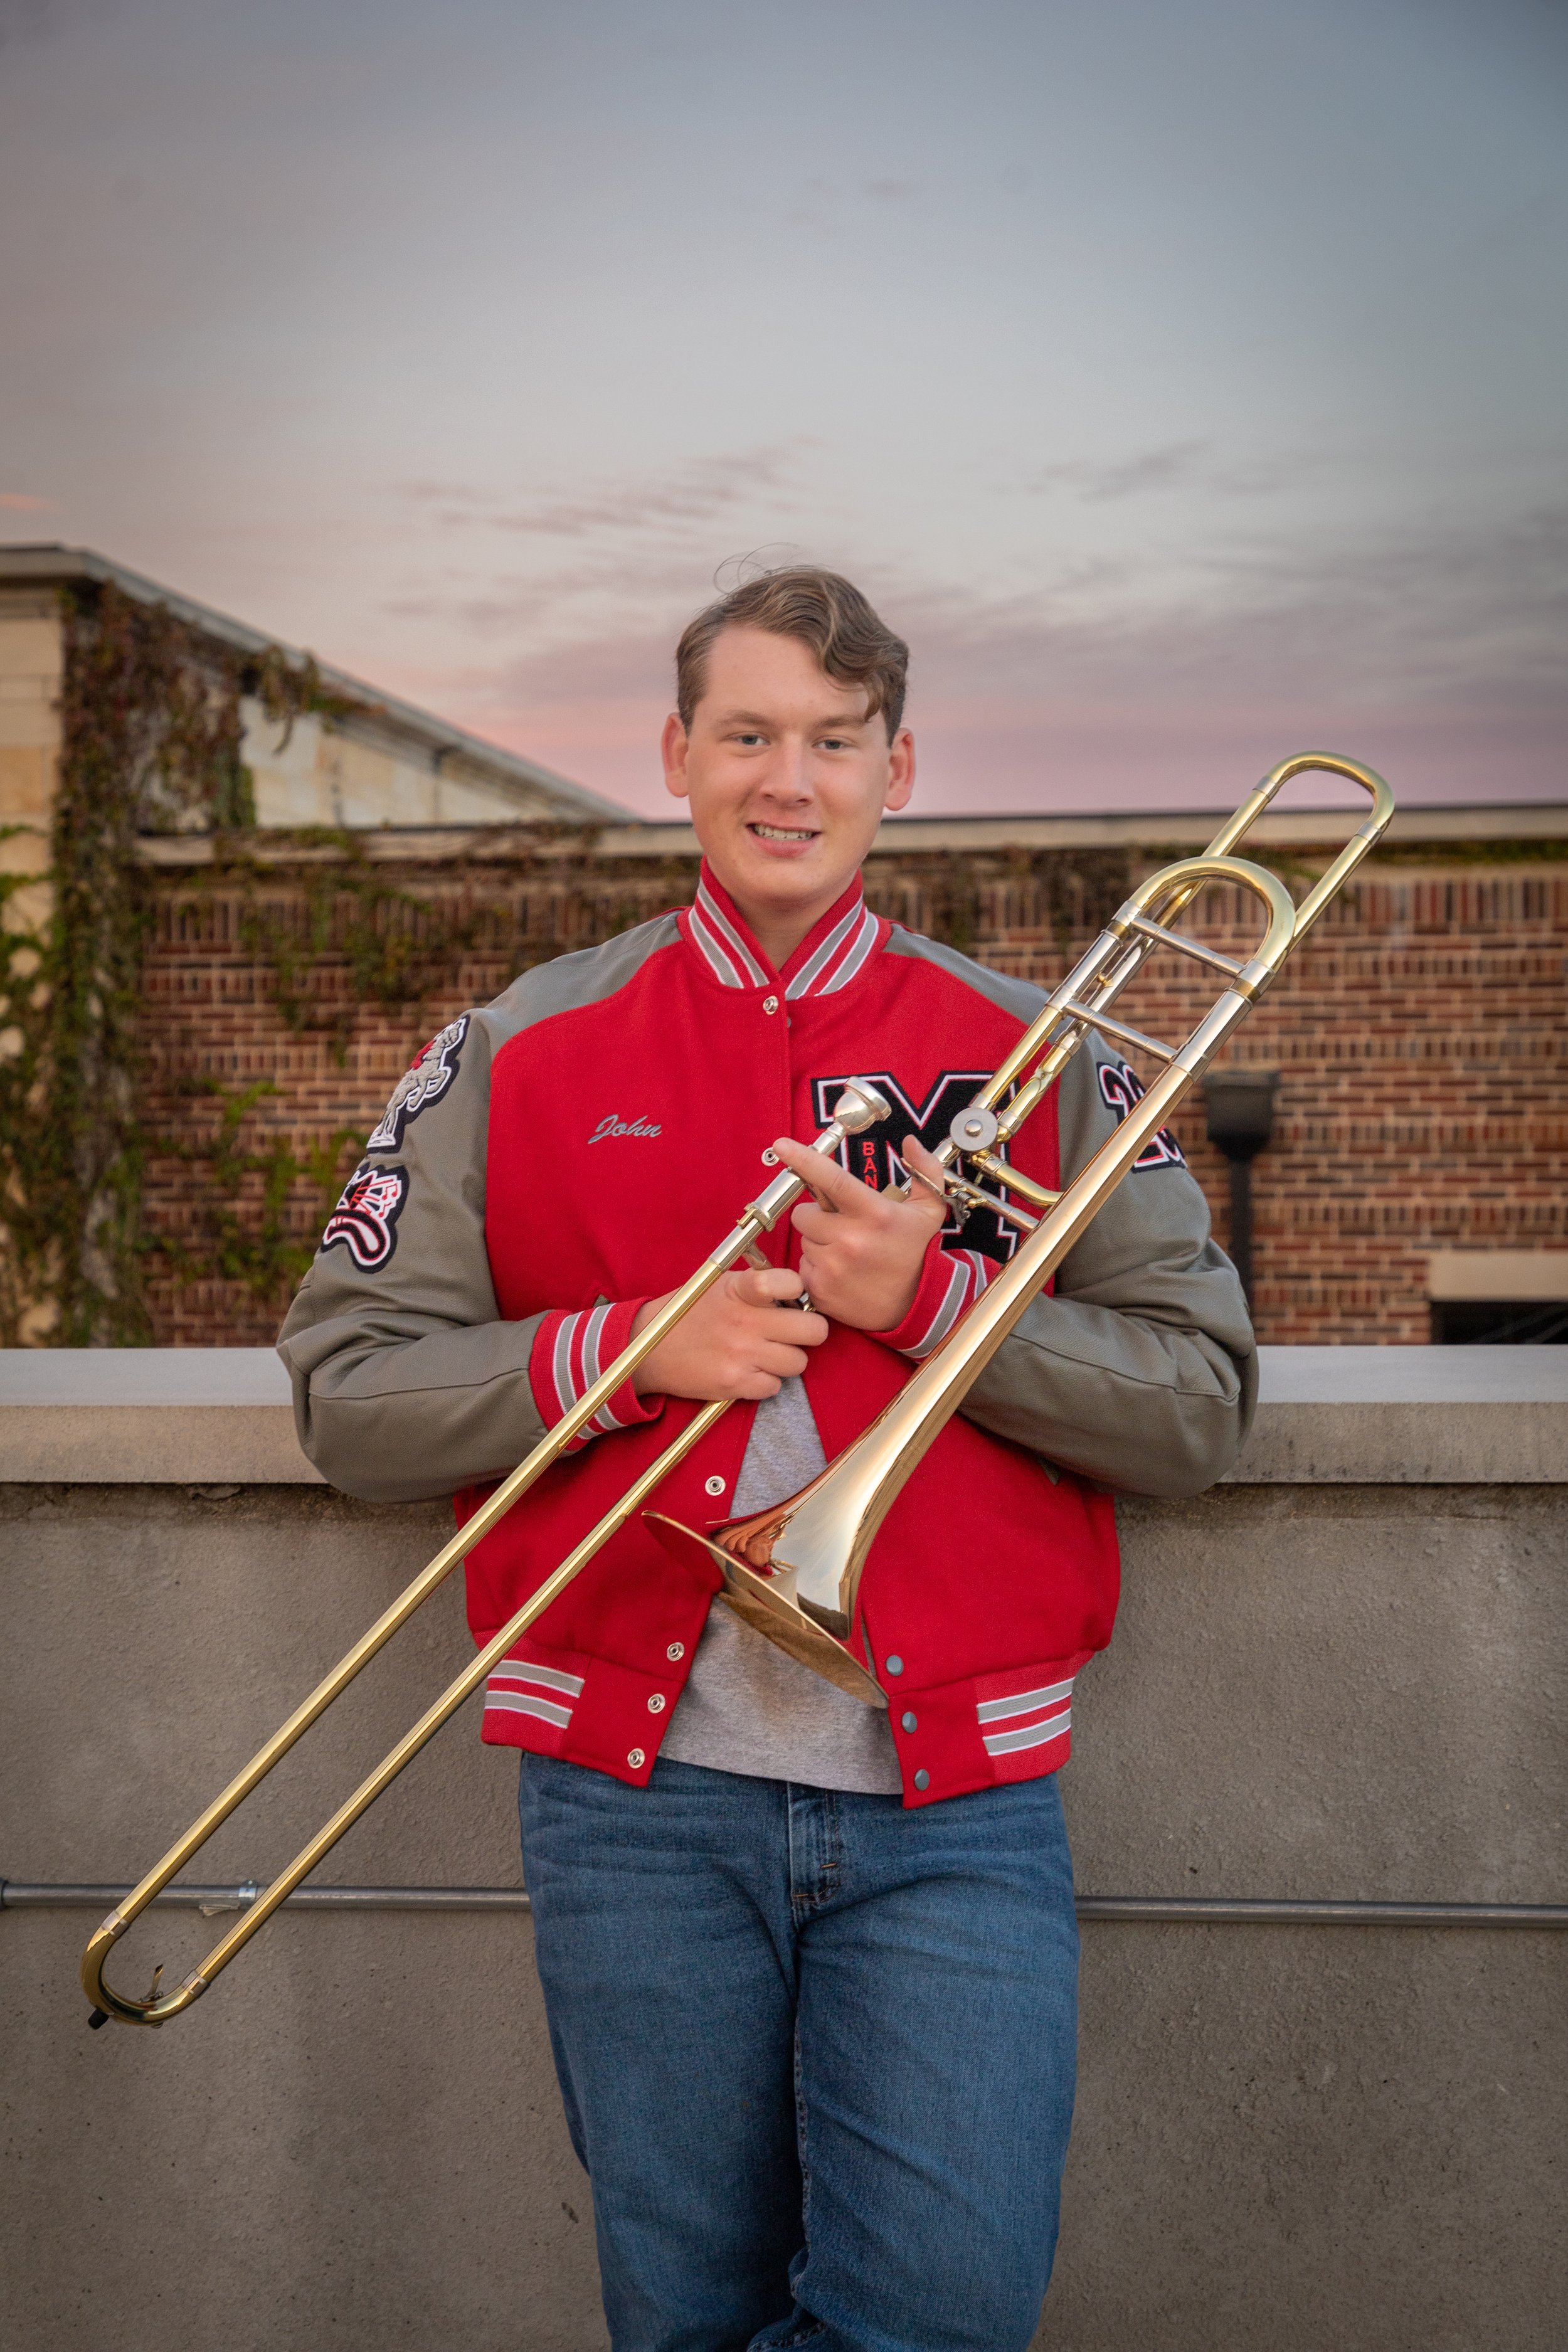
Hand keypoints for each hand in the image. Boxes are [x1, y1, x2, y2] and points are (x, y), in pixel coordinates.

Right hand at [630, 1265, 828, 1400]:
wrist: (649, 1350)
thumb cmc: (690, 1314)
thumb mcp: (719, 1285)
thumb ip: (757, 1284)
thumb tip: (797, 1290)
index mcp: (741, 1290)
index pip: (790, 1283)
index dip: (799, 1289)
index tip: (791, 1295)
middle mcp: (745, 1322)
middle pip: (813, 1331)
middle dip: (809, 1331)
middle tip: (794, 1332)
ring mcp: (741, 1355)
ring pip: (798, 1362)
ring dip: (787, 1359)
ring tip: (766, 1353)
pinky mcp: (734, 1384)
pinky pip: (775, 1387)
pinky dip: (767, 1382)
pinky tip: (750, 1370)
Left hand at [772, 1134, 949, 1332]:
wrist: (916, 1306)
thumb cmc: (916, 1253)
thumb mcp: (929, 1210)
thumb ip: (925, 1170)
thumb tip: (910, 1142)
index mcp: (874, 1214)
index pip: (831, 1180)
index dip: (803, 1160)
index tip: (782, 1145)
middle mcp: (851, 1239)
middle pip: (804, 1213)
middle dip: (817, 1216)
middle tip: (840, 1226)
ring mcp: (833, 1267)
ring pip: (803, 1241)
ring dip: (818, 1242)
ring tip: (846, 1252)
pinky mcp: (820, 1289)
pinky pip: (802, 1267)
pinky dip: (816, 1267)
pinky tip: (840, 1271)